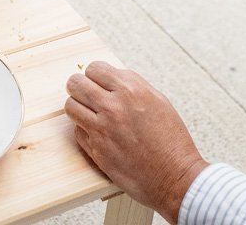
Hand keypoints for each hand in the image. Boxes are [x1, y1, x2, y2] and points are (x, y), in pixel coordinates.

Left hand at [65, 62, 207, 223]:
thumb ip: (132, 85)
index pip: (94, 68)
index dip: (95, 75)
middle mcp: (113, 106)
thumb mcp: (158, 100)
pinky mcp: (97, 151)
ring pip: (70, 106)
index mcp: (130, 89)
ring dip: (78, 107)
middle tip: (86, 94)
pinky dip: (84, 130)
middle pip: (76, 83)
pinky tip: (97, 133)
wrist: (175, 177)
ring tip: (88, 112)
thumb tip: (110, 78)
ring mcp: (102, 129)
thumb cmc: (171, 140)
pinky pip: (77, 132)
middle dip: (79, 87)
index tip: (97, 82)